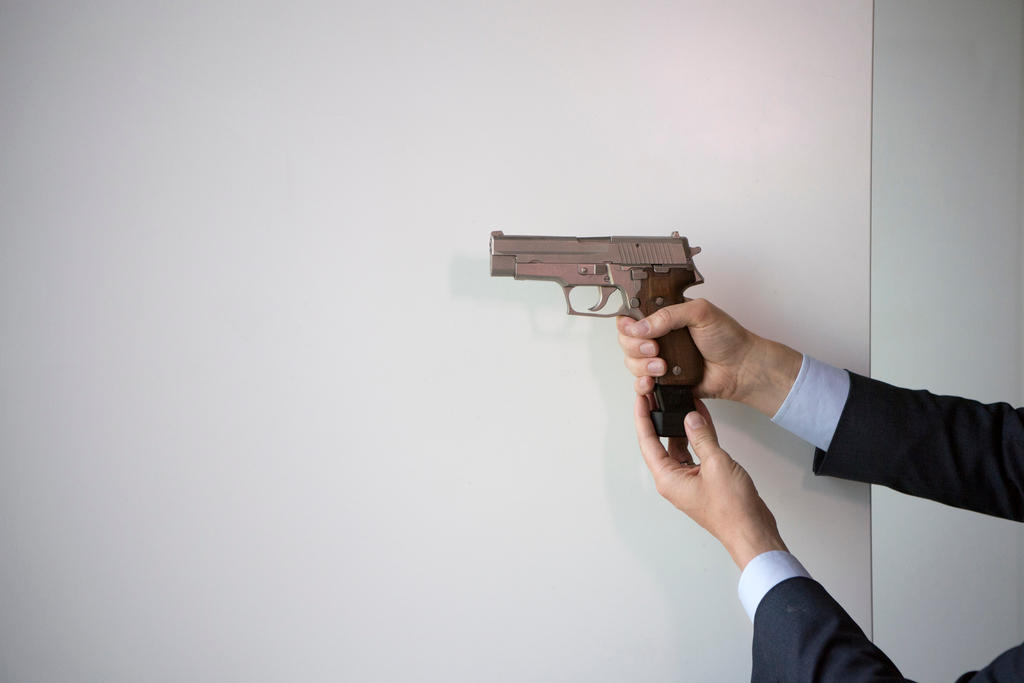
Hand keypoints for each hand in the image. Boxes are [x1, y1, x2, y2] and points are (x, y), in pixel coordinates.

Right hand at [616, 299, 801, 417]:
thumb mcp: (700, 312)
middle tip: (655, 348)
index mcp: (664, 316)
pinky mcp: (663, 380)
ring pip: (631, 363)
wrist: (742, 368)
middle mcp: (659, 336)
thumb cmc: (728, 338)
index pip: (632, 317)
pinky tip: (651, 382)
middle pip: (626, 341)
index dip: (628, 324)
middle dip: (635, 346)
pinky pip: (641, 384)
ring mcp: (659, 359)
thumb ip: (669, 315)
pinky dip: (641, 384)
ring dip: (641, 365)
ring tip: (663, 366)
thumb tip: (641, 326)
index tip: (636, 329)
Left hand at [635, 396, 786, 569]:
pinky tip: (701, 420)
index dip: (642, 417)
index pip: (647, 441)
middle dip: (658, 418)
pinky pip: (694, 453)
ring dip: (680, 426)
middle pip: (659, 443)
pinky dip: (697, 437)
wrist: (752, 531)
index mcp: (667, 478)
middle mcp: (673, 480)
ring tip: (680, 402)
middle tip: (656, 396)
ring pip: (678, 447)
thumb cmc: (733, 509)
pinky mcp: (702, 481)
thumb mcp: (717, 464)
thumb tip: (690, 417)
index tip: (640, 397)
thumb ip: (702, 437)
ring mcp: (687, 481)